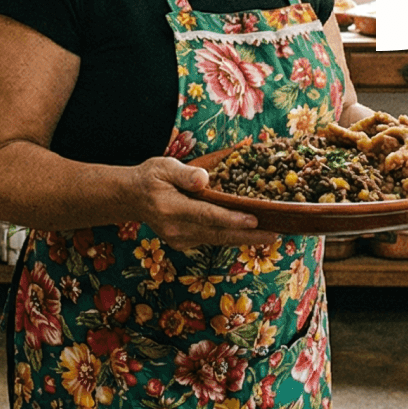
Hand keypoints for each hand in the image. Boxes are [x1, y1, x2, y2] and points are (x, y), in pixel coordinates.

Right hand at [128, 157, 278, 251]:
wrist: (132, 198)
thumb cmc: (150, 178)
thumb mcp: (163, 166)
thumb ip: (184, 173)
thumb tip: (204, 179)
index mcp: (170, 208)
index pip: (207, 215)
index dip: (232, 218)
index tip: (254, 219)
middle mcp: (176, 229)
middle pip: (218, 234)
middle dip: (248, 235)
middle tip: (275, 233)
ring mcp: (180, 239)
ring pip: (217, 240)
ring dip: (244, 237)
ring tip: (271, 233)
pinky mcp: (185, 242)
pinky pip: (212, 239)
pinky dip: (231, 236)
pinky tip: (251, 231)